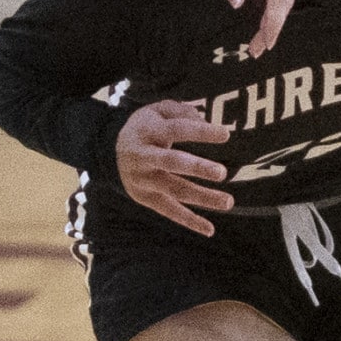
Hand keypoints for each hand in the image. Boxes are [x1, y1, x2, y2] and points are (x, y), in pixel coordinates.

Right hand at [116, 100, 232, 235]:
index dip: (200, 132)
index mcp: (149, 131)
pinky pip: (168, 211)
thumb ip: (182, 111)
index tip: (226, 134)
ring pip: (174, 190)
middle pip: (172, 162)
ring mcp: (144, 180)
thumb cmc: (147, 127)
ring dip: (202, 197)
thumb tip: (205, 121)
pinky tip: (209, 229)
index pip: (177, 130)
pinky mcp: (145, 198)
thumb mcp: (158, 110)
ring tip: (228, 202)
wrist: (112, 151)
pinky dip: (189, 221)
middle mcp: (144, 156)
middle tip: (222, 173)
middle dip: (197, 167)